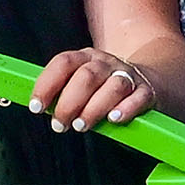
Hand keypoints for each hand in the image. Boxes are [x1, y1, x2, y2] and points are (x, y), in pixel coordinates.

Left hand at [28, 48, 157, 133]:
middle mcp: (106, 63)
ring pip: (112, 87)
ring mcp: (127, 76)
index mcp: (85, 58)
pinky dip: (126, 109)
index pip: (63, 63)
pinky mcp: (147, 91)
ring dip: (94, 108)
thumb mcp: (82, 84)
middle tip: (60, 125)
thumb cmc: (104, 88)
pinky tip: (114, 119)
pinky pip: (138, 97)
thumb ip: (62, 94)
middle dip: (69, 103)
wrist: (147, 82)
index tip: (37, 107)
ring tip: (81, 126)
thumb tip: (39, 108)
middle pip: (86, 76)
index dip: (47, 85)